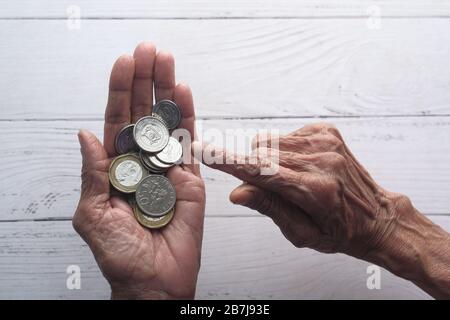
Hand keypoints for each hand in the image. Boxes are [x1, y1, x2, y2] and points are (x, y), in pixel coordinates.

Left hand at [73, 42, 204, 298]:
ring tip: (166, 60)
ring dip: (166, 90)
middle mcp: (142, 163)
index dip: (119, 92)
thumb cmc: (120, 256)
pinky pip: (189, 145)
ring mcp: (168, 169)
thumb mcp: (93, 215)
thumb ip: (93, 174)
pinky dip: (188, 117)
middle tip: (149, 50)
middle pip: (143, 114)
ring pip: (167, 122)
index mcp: (116, 168)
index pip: (117, 121)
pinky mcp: (192, 179)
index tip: (124, 63)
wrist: (154, 282)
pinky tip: (184, 92)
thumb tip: (85, 135)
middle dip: (145, 81)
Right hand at [200, 123, 449, 297]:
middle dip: (255, 168)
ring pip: (270, 141)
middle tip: (272, 188)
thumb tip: (238, 192)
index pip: (260, 171)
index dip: (228, 161)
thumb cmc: (341, 230)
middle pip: (261, 152)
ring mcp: (325, 141)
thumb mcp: (301, 233)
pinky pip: (285, 135)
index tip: (205, 151)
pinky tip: (301, 166)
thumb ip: (268, 207)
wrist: (375, 216)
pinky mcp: (326, 131)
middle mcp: (321, 160)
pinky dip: (284, 150)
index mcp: (314, 189)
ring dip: (269, 159)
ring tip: (290, 178)